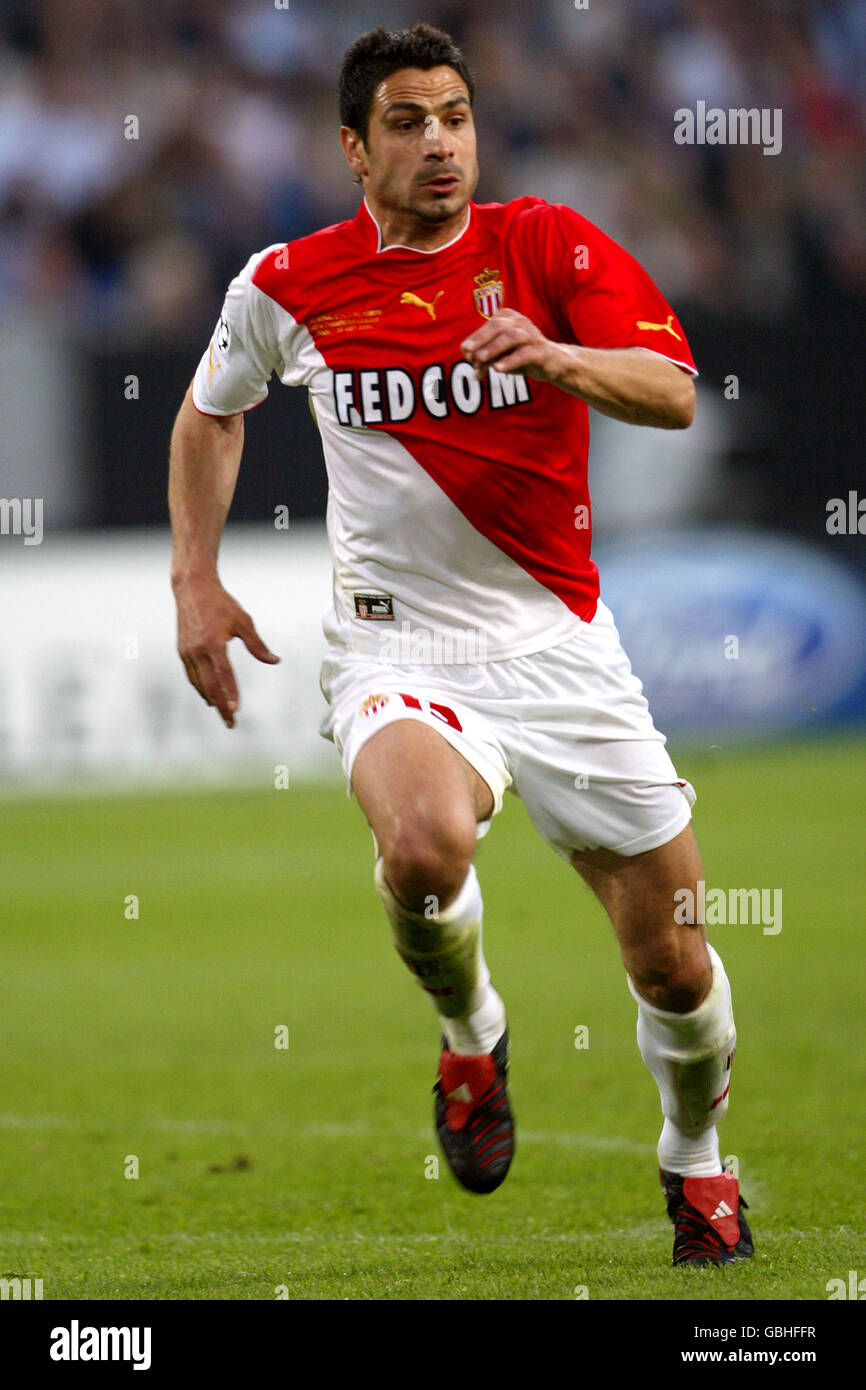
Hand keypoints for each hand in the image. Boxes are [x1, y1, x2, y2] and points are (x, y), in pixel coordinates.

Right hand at [174, 575, 279, 728]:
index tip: (237, 710)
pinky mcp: (182, 651)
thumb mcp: (244, 621)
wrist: (192, 588)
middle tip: (231, 723)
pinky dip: (201, 687)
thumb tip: (275, 661)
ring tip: (223, 711)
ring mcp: (187, 651)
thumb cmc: (221, 603)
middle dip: (221, 706)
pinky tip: (209, 695)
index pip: (224, 675)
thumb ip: (257, 645)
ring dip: (211, 699)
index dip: (231, 693)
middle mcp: (197, 650)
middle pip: (209, 686)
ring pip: (199, 683)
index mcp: (213, 643)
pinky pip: (192, 675)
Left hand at [460, 308, 563, 381]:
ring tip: (479, 359)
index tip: (464, 351)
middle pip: (498, 326)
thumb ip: (485, 360)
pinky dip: (510, 361)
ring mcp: (532, 336)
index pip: (489, 325)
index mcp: (509, 318)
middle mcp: (521, 322)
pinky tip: (497, 369)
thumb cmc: (523, 356)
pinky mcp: (541, 351)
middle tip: (467, 351)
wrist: (553, 364)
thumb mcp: (500, 358)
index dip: (475, 337)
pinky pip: (525, 354)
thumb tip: (471, 366)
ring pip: (511, 337)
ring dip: (493, 348)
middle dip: (480, 338)